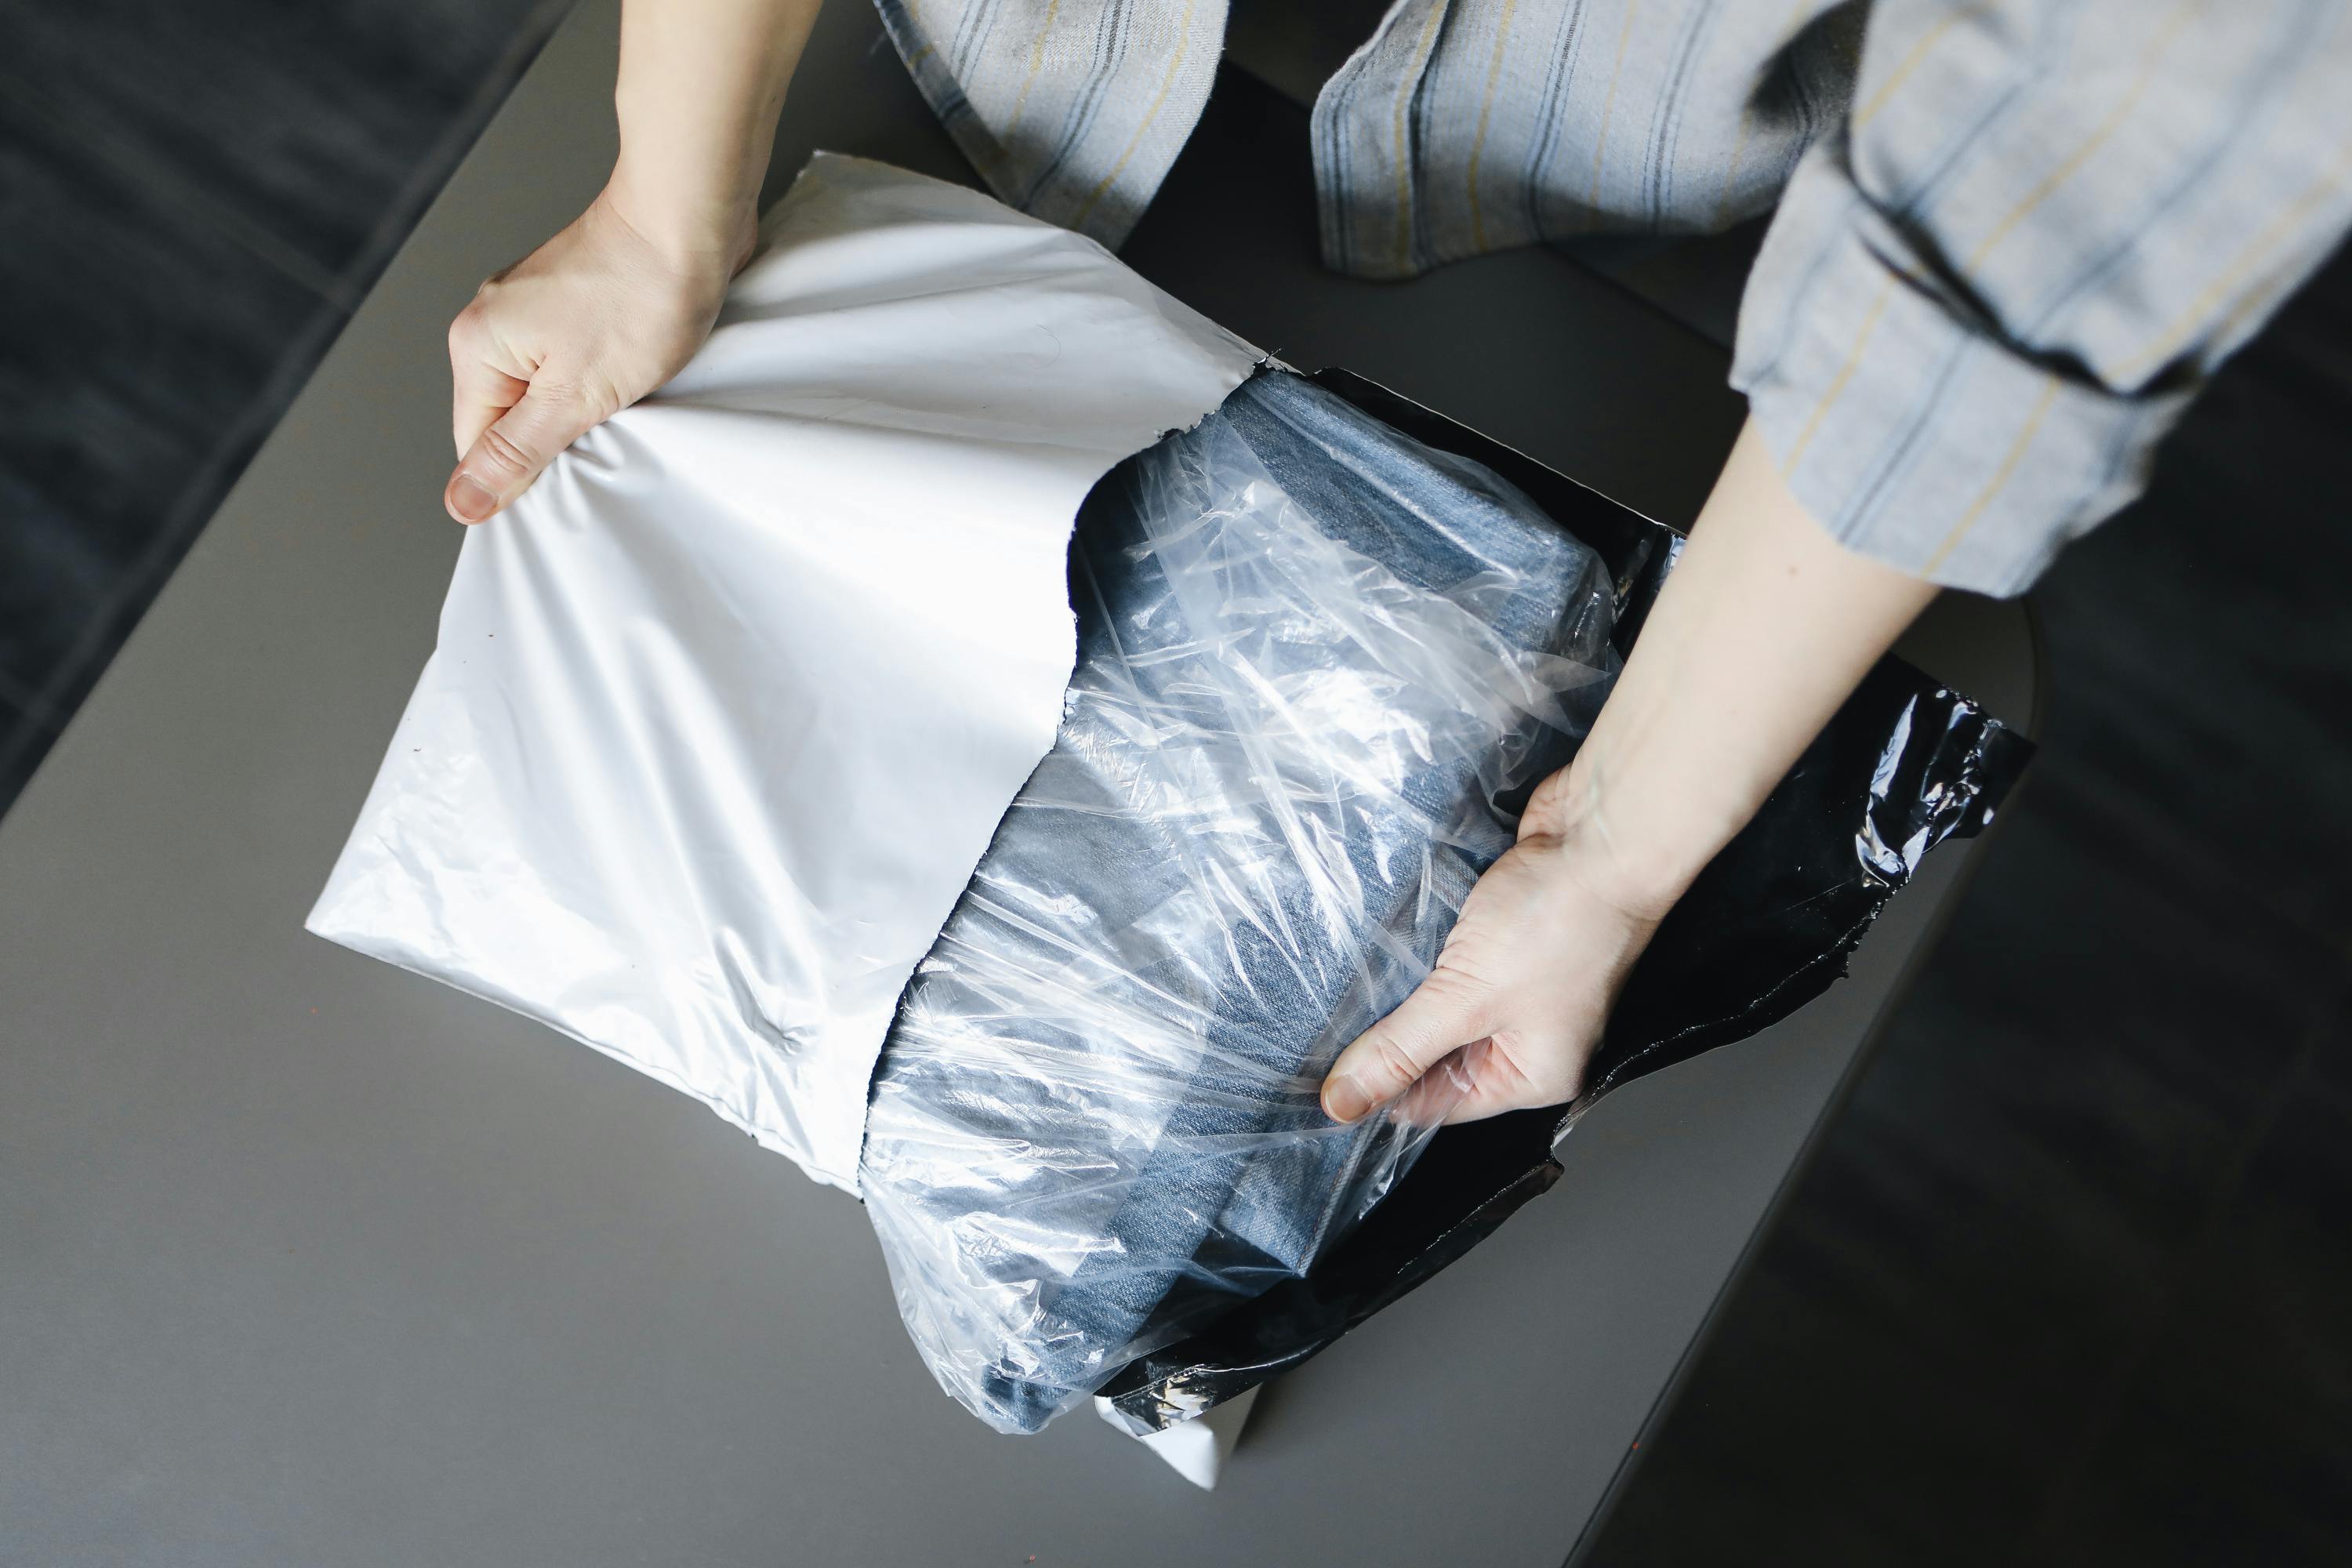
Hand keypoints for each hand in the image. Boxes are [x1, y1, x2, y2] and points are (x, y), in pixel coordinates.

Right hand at [442, 186, 750, 523]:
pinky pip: (574, 362)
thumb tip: (462, 502)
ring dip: (583, 410)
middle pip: (509, 418)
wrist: (689, 216)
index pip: (476, 446)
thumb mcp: (576, 396)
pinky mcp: (575, 301)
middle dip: (554, 440)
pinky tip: (633, 378)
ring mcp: (534, 307)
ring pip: (545, 391)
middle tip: (604, 439)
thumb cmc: (641, 294)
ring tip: (624, 403)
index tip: (569, 483)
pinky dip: (603, 380)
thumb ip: (517, 452)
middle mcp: (493, 321)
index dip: (519, 477)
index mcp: (477, 345)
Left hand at [1319, 767, 1667, 1126]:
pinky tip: (1377, 949)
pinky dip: (1416, 955)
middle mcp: (1527, 1035)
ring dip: (1398, 993)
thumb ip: (1401, 1050)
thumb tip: (1346, 1104)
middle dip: (1387, 1041)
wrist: (1602, 830)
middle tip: (1321, 1034)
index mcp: (1533, 1072)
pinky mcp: (1500, 936)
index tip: (1321, 1087)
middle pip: (1435, 1057)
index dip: (1380, 1097)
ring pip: (1435, 1004)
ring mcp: (1515, 983)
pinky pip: (1445, 960)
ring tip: (1343, 991)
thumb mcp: (1466, 998)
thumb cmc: (1563, 919)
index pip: (1438, 1106)